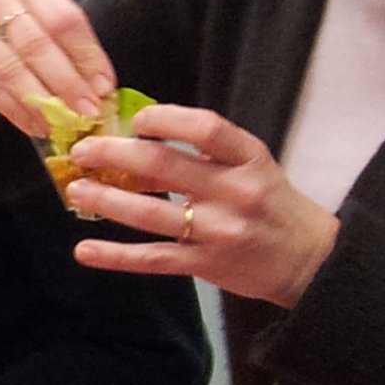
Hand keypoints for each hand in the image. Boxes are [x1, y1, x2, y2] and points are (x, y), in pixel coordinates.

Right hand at [0, 0, 114, 138]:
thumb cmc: (23, 25)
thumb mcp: (52, 22)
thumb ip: (76, 50)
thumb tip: (101, 90)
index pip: (63, 20)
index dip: (87, 57)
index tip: (104, 89)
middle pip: (35, 44)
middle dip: (65, 83)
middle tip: (87, 112)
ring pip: (9, 69)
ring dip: (40, 102)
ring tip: (62, 123)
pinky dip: (16, 111)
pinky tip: (36, 124)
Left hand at [66, 102, 338, 305]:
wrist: (308, 260)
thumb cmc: (270, 203)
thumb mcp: (250, 167)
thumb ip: (201, 156)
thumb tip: (133, 149)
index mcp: (249, 159)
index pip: (205, 128)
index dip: (163, 119)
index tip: (134, 121)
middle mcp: (236, 192)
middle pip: (164, 166)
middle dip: (113, 155)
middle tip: (83, 151)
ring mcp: (220, 231)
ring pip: (151, 214)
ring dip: (105, 200)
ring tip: (76, 189)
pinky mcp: (208, 265)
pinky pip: (154, 259)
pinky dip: (116, 256)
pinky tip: (85, 250)